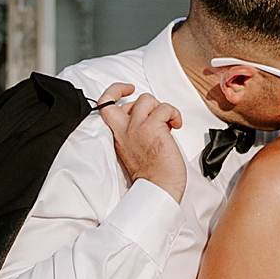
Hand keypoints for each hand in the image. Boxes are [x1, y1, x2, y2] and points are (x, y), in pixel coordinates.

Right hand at [98, 86, 186, 203]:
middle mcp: (124, 130)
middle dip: (146, 101)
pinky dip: (174, 114)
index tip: (127, 89)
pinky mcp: (152, 128)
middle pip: (128, 99)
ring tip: (168, 123)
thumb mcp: (134, 148)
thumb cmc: (153, 174)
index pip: (104, 105)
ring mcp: (137, 127)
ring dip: (162, 109)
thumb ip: (135, 130)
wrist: (159, 189)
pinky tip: (175, 126)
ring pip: (147, 99)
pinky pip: (165, 108)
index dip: (114, 91)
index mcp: (118, 135)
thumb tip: (150, 116)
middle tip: (158, 113)